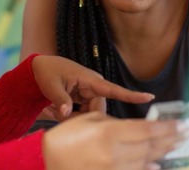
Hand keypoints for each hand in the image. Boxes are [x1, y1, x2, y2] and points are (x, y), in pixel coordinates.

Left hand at [31, 55, 153, 119]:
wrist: (39, 70)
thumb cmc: (47, 72)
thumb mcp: (51, 85)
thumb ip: (61, 100)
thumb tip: (67, 113)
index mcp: (90, 80)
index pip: (113, 89)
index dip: (131, 95)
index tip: (149, 97)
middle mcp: (93, 87)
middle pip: (99, 112)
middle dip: (83, 118)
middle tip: (61, 113)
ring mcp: (89, 95)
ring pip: (91, 116)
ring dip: (76, 118)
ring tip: (58, 109)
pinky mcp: (83, 101)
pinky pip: (83, 116)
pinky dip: (72, 117)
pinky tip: (60, 109)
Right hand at [42, 111, 184, 169]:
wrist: (46, 161)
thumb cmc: (64, 137)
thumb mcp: (88, 119)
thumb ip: (112, 120)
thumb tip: (134, 126)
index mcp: (109, 132)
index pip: (146, 129)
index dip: (166, 127)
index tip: (180, 125)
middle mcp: (114, 152)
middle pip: (150, 146)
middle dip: (169, 139)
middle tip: (185, 135)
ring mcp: (113, 169)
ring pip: (145, 161)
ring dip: (161, 154)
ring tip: (174, 147)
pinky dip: (147, 169)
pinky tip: (156, 165)